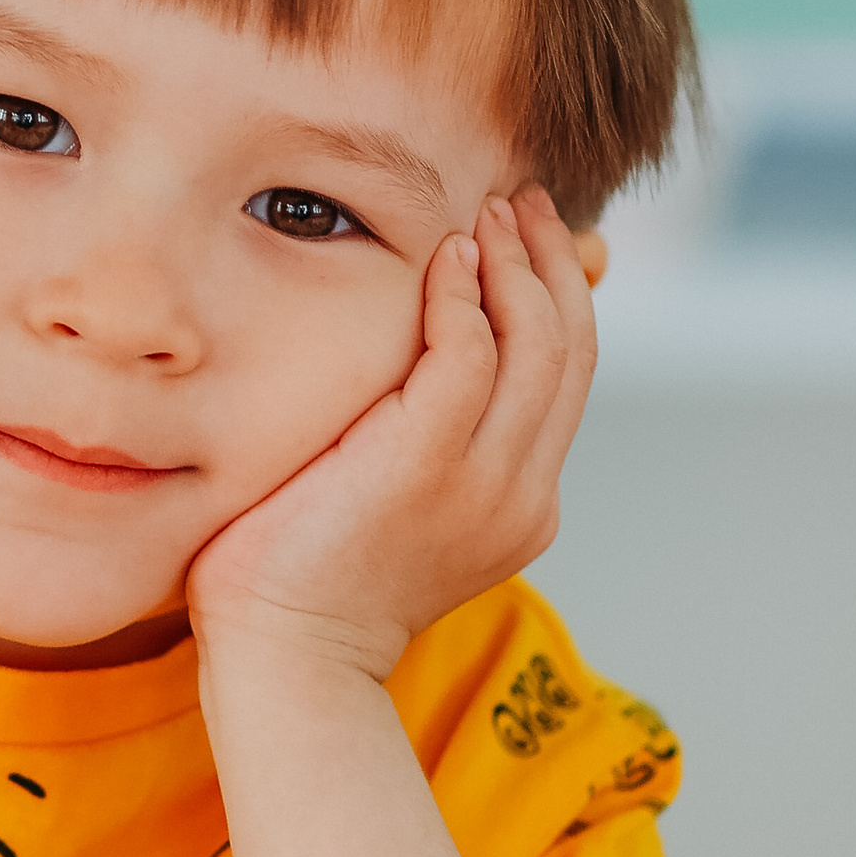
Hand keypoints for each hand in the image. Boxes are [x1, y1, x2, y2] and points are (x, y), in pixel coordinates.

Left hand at [187, 185, 597, 684]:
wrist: (284, 657)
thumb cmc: (307, 582)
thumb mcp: (391, 506)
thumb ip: (422, 443)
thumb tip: (421, 372)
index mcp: (521, 506)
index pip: (568, 380)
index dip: (560, 298)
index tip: (531, 239)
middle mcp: (521, 494)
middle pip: (570, 352)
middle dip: (551, 264)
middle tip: (523, 199)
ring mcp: (484, 483)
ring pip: (537, 344)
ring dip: (517, 264)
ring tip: (491, 210)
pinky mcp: (426, 464)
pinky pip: (467, 352)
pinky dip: (464, 294)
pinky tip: (445, 255)